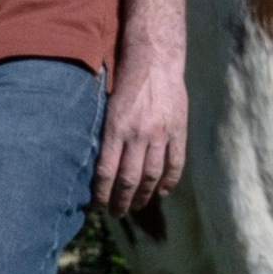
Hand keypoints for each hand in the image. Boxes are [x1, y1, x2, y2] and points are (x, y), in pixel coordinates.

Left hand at [95, 55, 186, 218]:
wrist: (154, 60)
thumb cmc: (123, 82)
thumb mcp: (106, 106)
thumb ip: (104, 134)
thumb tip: (94, 165)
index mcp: (115, 128)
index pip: (106, 172)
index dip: (102, 194)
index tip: (98, 206)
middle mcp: (138, 134)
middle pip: (129, 179)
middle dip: (121, 201)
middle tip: (116, 213)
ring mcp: (161, 133)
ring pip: (152, 175)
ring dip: (144, 195)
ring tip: (136, 206)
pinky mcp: (178, 130)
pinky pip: (175, 163)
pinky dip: (169, 181)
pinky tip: (161, 192)